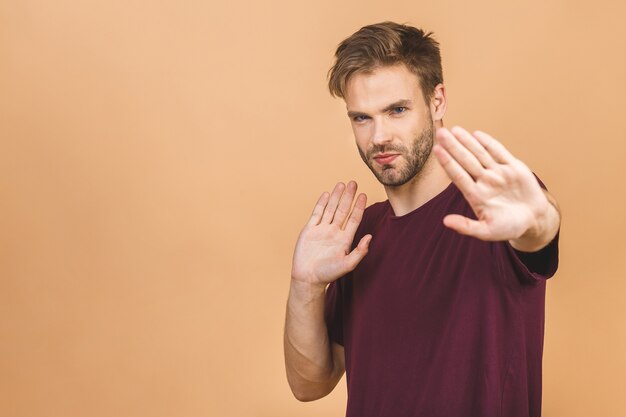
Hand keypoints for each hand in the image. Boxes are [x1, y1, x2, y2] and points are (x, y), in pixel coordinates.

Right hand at [291, 181, 371, 286]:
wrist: (308, 278)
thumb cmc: (328, 274)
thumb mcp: (347, 265)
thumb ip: (359, 252)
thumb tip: (370, 237)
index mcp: (344, 239)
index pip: (354, 219)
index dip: (358, 207)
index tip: (363, 195)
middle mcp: (334, 232)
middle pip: (343, 210)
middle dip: (348, 197)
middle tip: (353, 183)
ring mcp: (322, 230)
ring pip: (330, 209)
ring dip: (336, 197)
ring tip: (341, 184)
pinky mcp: (310, 230)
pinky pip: (316, 214)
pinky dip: (321, 204)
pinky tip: (326, 195)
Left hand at [433, 126, 559, 250]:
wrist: (534, 220)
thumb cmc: (509, 228)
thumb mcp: (487, 232)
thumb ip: (466, 227)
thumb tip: (445, 222)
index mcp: (476, 195)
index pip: (458, 176)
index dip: (448, 163)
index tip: (437, 150)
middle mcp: (484, 181)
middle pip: (466, 161)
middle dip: (454, 146)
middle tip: (441, 133)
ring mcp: (498, 173)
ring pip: (480, 154)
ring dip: (467, 141)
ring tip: (454, 130)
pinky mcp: (513, 168)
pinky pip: (499, 152)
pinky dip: (489, 143)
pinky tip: (477, 134)